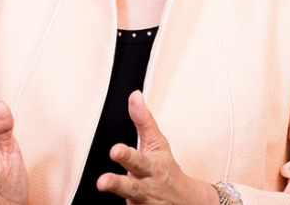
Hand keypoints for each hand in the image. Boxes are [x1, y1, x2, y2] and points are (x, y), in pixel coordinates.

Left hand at [97, 91, 217, 204]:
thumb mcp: (158, 144)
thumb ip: (143, 122)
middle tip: (102, 182)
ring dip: (123, 202)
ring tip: (104, 190)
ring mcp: (144, 204)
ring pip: (132, 204)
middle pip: (132, 187)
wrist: (187, 202)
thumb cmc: (166, 170)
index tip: (115, 150)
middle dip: (117, 184)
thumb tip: (134, 96)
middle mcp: (147, 188)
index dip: (126, 155)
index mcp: (151, 168)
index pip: (138, 160)